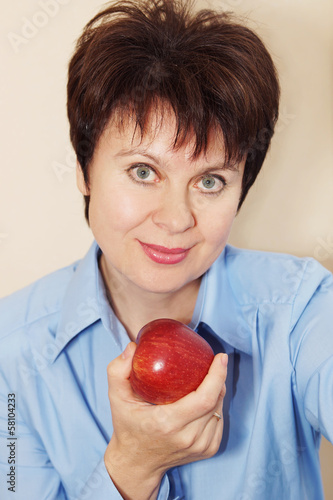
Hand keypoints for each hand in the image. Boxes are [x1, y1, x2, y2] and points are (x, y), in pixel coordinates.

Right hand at [104, 342, 227, 499]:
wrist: (136, 464)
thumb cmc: (127, 426)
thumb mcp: (116, 398)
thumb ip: (118, 370)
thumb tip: (133, 347)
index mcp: (168, 423)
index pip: (204, 398)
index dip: (217, 376)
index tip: (220, 357)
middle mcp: (188, 437)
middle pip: (216, 402)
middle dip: (219, 378)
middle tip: (215, 362)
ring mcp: (200, 447)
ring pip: (219, 410)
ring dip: (218, 391)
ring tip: (209, 377)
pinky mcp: (208, 451)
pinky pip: (219, 421)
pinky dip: (216, 406)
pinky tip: (207, 397)